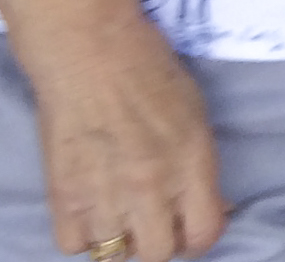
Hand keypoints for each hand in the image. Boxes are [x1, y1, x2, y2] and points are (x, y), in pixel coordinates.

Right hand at [31, 23, 227, 259]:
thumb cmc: (150, 71)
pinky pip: (74, 244)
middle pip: (158, 253)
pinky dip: (83, 235)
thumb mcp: (195, 115)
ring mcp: (105, 192)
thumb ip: (200, 165)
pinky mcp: (64, 194)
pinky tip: (92, 211)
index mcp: (192, 160)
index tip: (194, 229)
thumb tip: (211, 204)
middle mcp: (151, 184)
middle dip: (161, 242)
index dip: (201, 238)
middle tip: (157, 223)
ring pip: (115, 255)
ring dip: (121, 239)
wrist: (91, 51)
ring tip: (123, 215)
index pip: (205, 232)